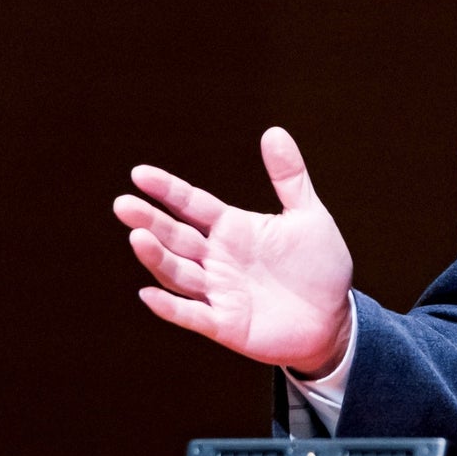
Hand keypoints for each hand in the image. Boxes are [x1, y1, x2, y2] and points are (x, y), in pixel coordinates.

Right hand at [114, 127, 353, 375]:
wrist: (333, 317)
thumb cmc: (318, 265)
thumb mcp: (308, 216)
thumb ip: (289, 177)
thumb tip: (274, 131)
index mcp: (233, 228)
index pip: (192, 204)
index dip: (167, 190)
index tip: (139, 174)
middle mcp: (218, 258)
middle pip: (177, 236)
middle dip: (151, 221)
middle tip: (123, 204)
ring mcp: (218, 291)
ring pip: (179, 274)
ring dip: (158, 258)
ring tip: (138, 238)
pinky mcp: (225, 324)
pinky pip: (193, 315)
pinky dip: (172, 307)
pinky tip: (149, 295)